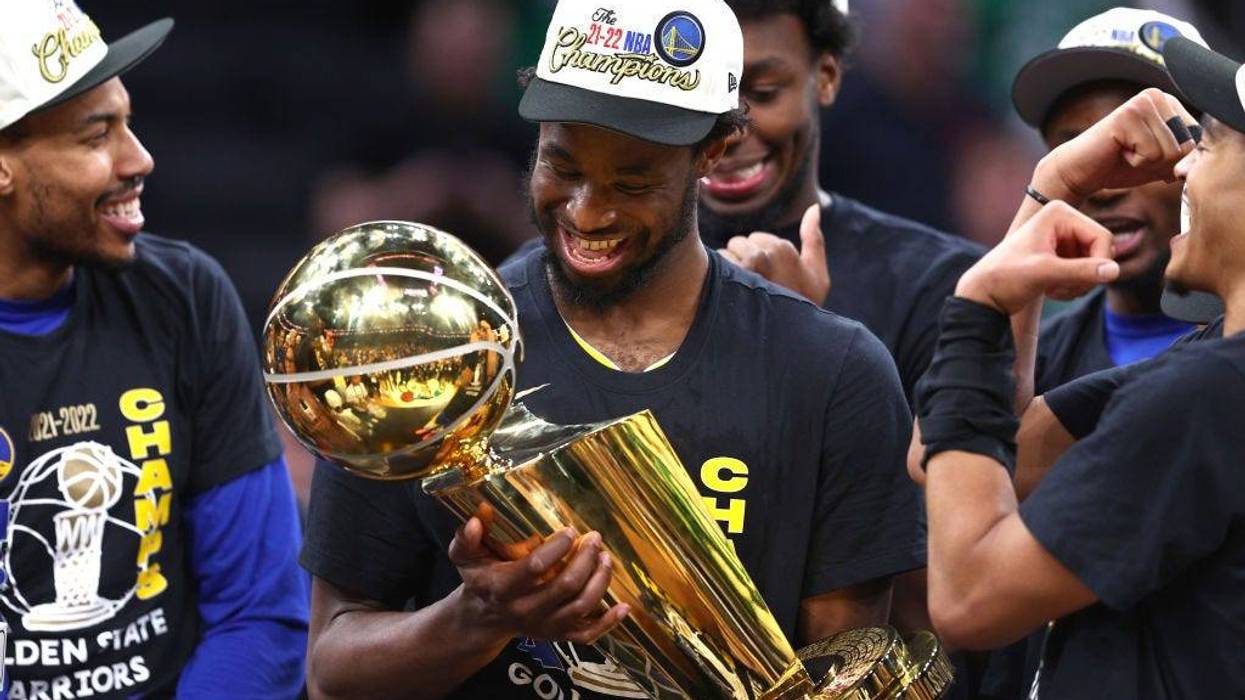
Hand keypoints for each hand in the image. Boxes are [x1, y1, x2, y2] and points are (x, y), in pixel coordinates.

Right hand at [449, 517, 629, 645]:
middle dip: (585, 559)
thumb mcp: (464, 557)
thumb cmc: (480, 578)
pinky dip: (608, 623)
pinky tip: (624, 606)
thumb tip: (478, 517)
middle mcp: (524, 610)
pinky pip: (587, 635)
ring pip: (580, 607)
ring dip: (600, 582)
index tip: (571, 530)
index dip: (557, 548)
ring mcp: (543, 626)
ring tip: (606, 557)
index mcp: (503, 588)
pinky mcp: (557, 636)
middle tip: (595, 538)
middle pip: (565, 586)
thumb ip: (465, 538)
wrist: (484, 617)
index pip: (535, 568)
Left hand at [720, 204, 829, 302]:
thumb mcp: (817, 276)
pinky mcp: (729, 279)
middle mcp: (766, 253)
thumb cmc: (802, 307)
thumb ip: (815, 240)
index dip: (763, 258)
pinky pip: (717, 265)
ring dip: (731, 269)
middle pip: (740, 243)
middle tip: (756, 287)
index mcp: (785, 248)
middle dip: (745, 260)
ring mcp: (745, 267)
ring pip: (727, 253)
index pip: (759, 239)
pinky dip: (720, 278)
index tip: (770, 278)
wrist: (786, 341)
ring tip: (743, 292)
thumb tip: (814, 208)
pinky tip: (731, 296)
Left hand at [957, 201, 1119, 314]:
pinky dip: (1074, 285)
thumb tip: (1115, 271)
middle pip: (1102, 250)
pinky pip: (1085, 270)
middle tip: (1063, 291)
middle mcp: (1064, 219)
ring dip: (1080, 283)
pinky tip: (1053, 291)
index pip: (1102, 237)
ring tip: (1055, 291)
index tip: (1081, 283)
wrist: (984, 293)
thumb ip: (1081, 271)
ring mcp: (1064, 236)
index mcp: (1059, 212)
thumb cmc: (1006, 277)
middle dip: (1087, 275)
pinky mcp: (1062, 253)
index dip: (1100, 263)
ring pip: (1095, 263)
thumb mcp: (1044, 273)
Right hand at [1036, 88, 1197, 201]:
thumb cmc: (1118, 165)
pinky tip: (1118, 152)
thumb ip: (1183, 157)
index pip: (1194, 140)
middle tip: (1133, 153)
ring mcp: (1141, 103)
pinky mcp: (1128, 116)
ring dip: (1146, 162)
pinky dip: (1134, 162)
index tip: (1144, 152)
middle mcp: (1157, 96)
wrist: (1080, 171)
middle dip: (1160, 161)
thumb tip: (1194, 160)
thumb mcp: (1159, 161)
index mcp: (1168, 102)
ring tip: (1125, 152)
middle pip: (1185, 145)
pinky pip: (1151, 153)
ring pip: (1169, 151)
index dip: (1171, 158)